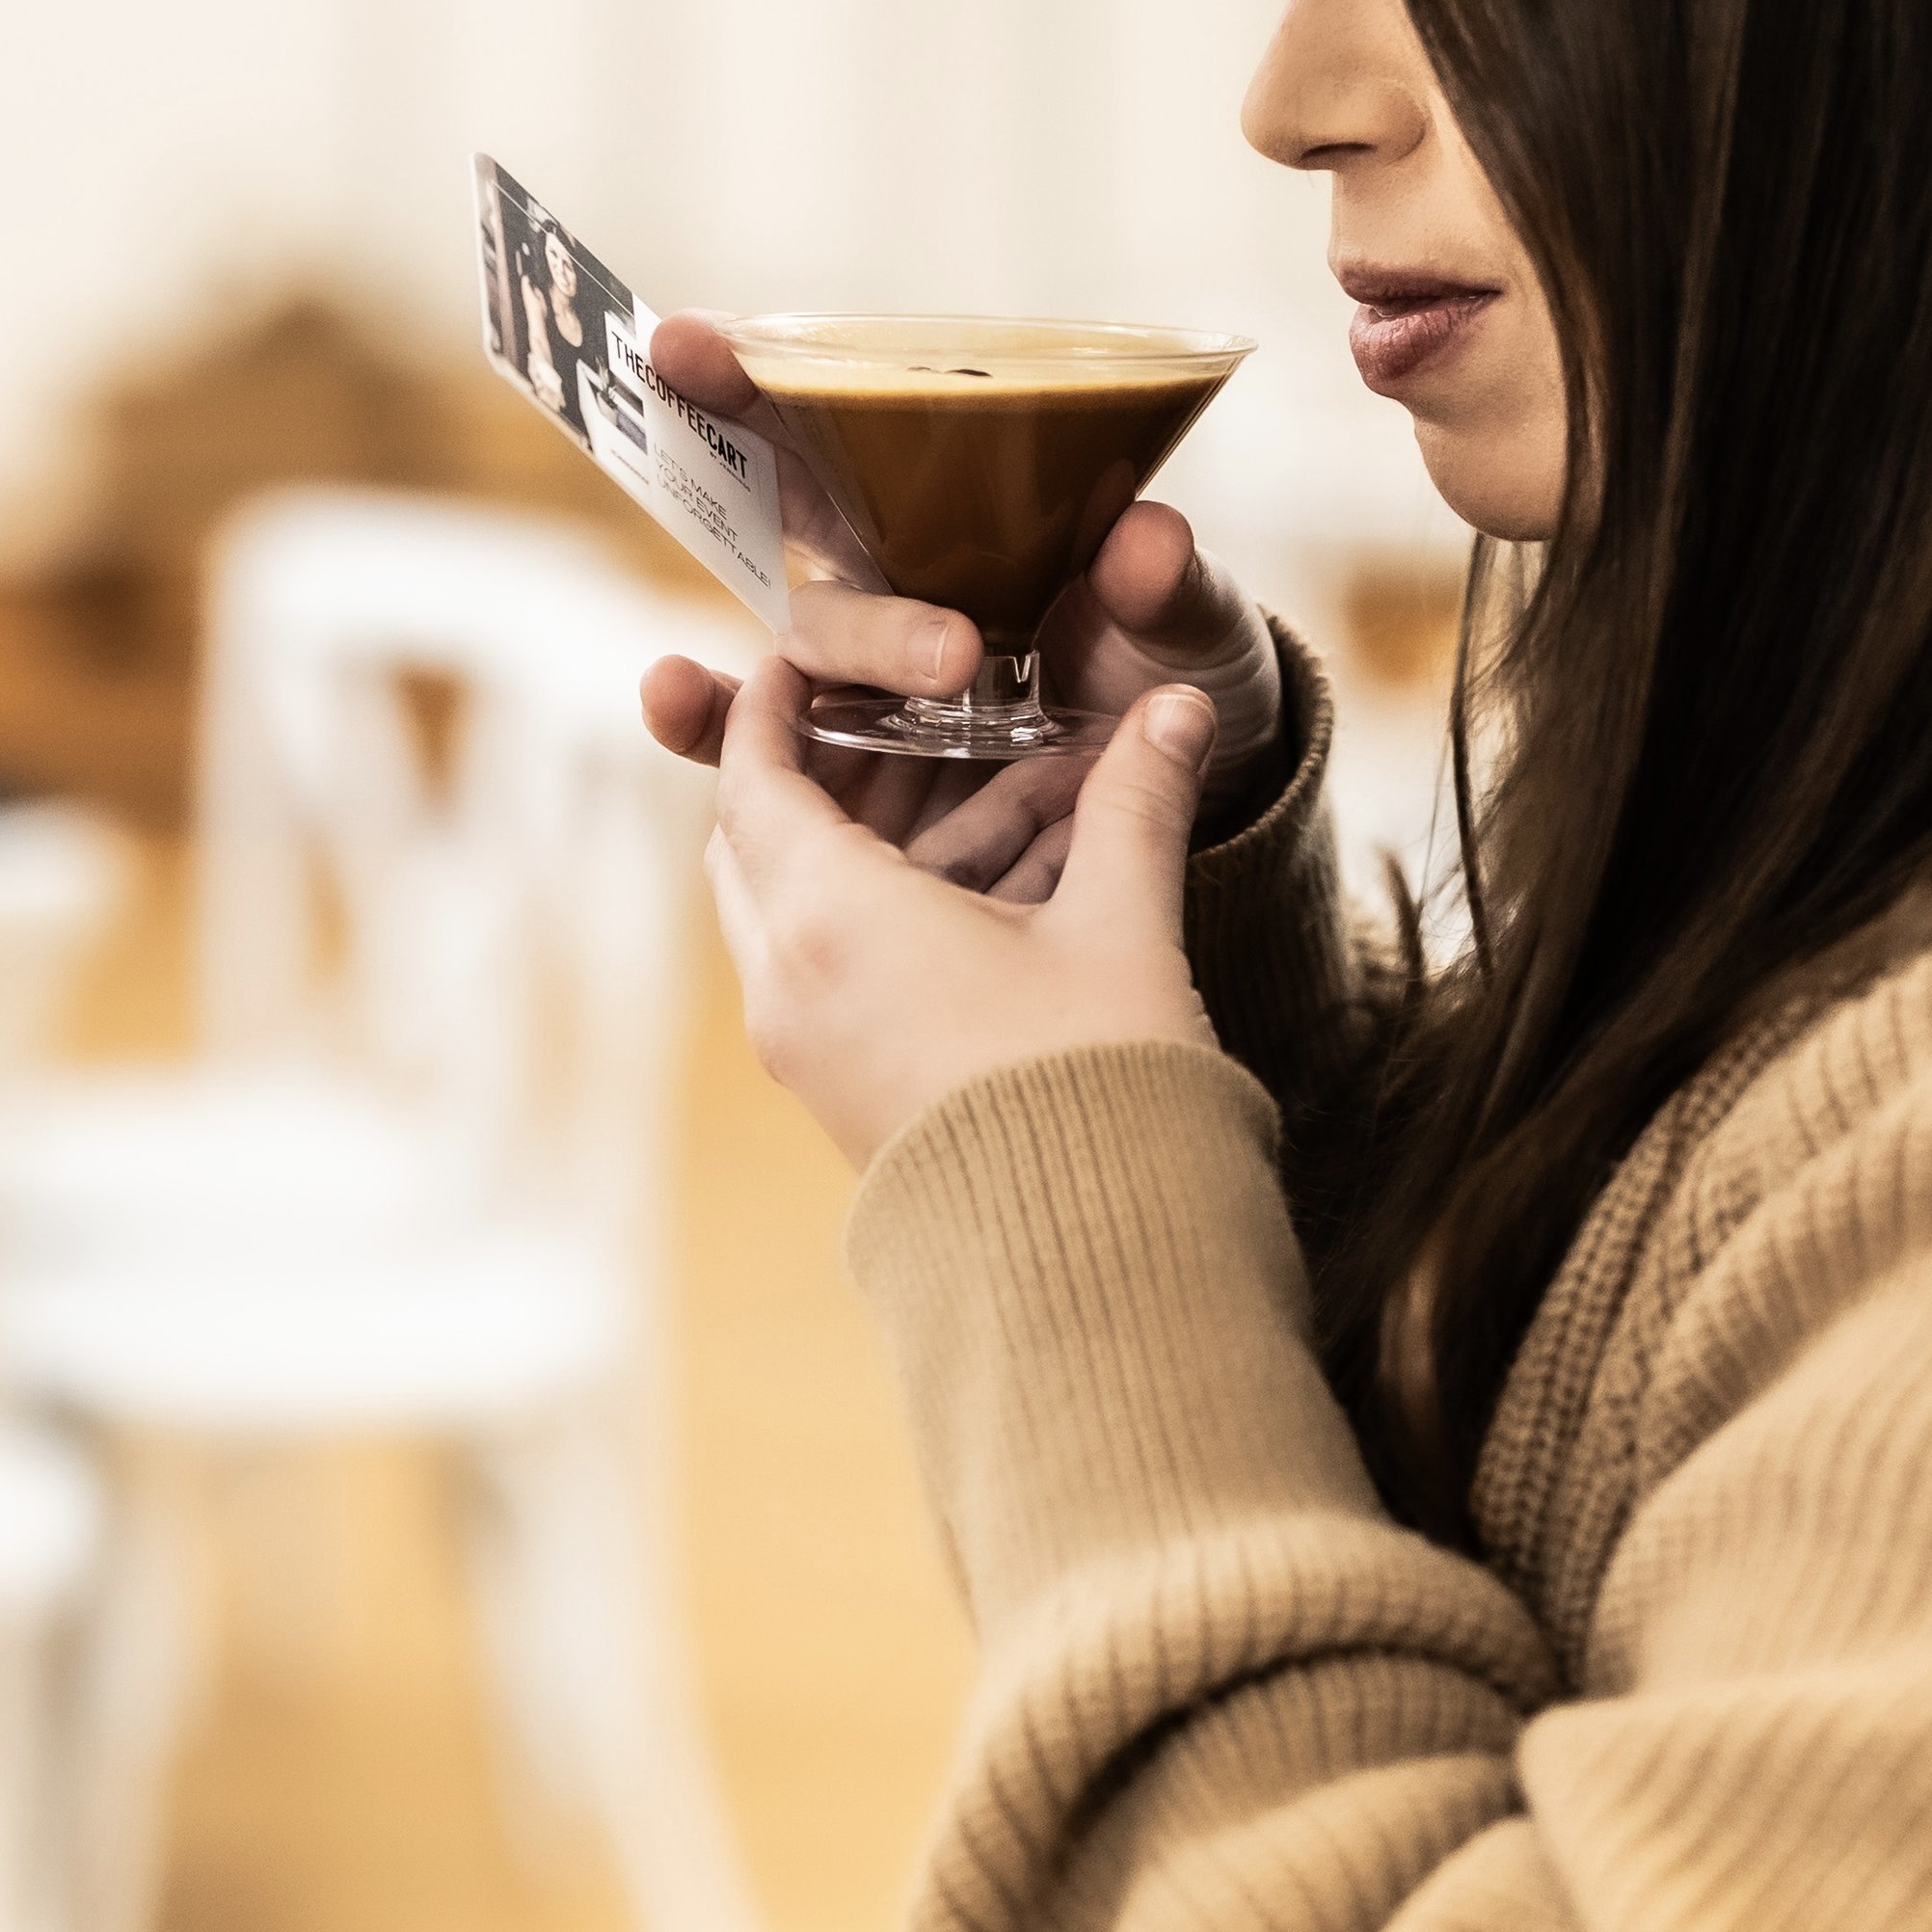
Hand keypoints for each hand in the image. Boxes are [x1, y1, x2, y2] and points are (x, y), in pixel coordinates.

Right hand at [638, 311, 1284, 895]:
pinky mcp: (854, 768)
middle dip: (820, 557)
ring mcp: (866, 680)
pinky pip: (765, 755)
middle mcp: (893, 577)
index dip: (757, 378)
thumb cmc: (1169, 660)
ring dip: (767, 676)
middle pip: (804, 529)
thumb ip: (1165, 586)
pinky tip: (667, 705)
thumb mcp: (1185, 616)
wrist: (1183, 779)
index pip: (840, 425)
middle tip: (954, 652)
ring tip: (735, 687)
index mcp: (961, 514)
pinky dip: (709, 730)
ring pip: (797, 655)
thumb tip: (1145, 542)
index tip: (681, 339)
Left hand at [703, 653, 1220, 1169]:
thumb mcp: (1122, 927)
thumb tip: (1179, 706)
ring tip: (990, 790)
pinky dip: (895, 913)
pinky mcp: (849, 1096)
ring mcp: (812, 1052)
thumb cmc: (1099, 1093)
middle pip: (764, 845)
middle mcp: (791, 989)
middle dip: (825, 773)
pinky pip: (841, 972)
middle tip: (898, 717)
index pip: (753, 784)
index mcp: (829, 925)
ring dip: (882, 845)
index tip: (797, 658)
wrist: (1093, 1274)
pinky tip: (1006, 883)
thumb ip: (1138, 802)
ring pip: (808, 911)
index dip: (768, 709)